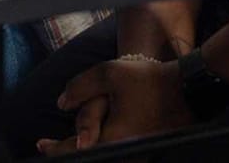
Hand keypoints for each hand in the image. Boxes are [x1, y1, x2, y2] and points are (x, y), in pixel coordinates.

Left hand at [35, 58, 191, 154]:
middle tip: (49, 148)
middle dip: (68, 153)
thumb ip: (79, 87)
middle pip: (92, 157)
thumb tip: (61, 103)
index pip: (76, 150)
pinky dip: (104, 148)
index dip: (56, 150)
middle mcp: (127, 151)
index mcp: (114, 138)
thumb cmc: (148, 80)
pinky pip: (120, 153)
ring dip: (88, 151)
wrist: (187, 89)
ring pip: (106, 156)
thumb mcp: (108, 74)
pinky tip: (95, 142)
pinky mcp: (148, 150)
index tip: (41, 145)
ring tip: (70, 147)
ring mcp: (140, 153)